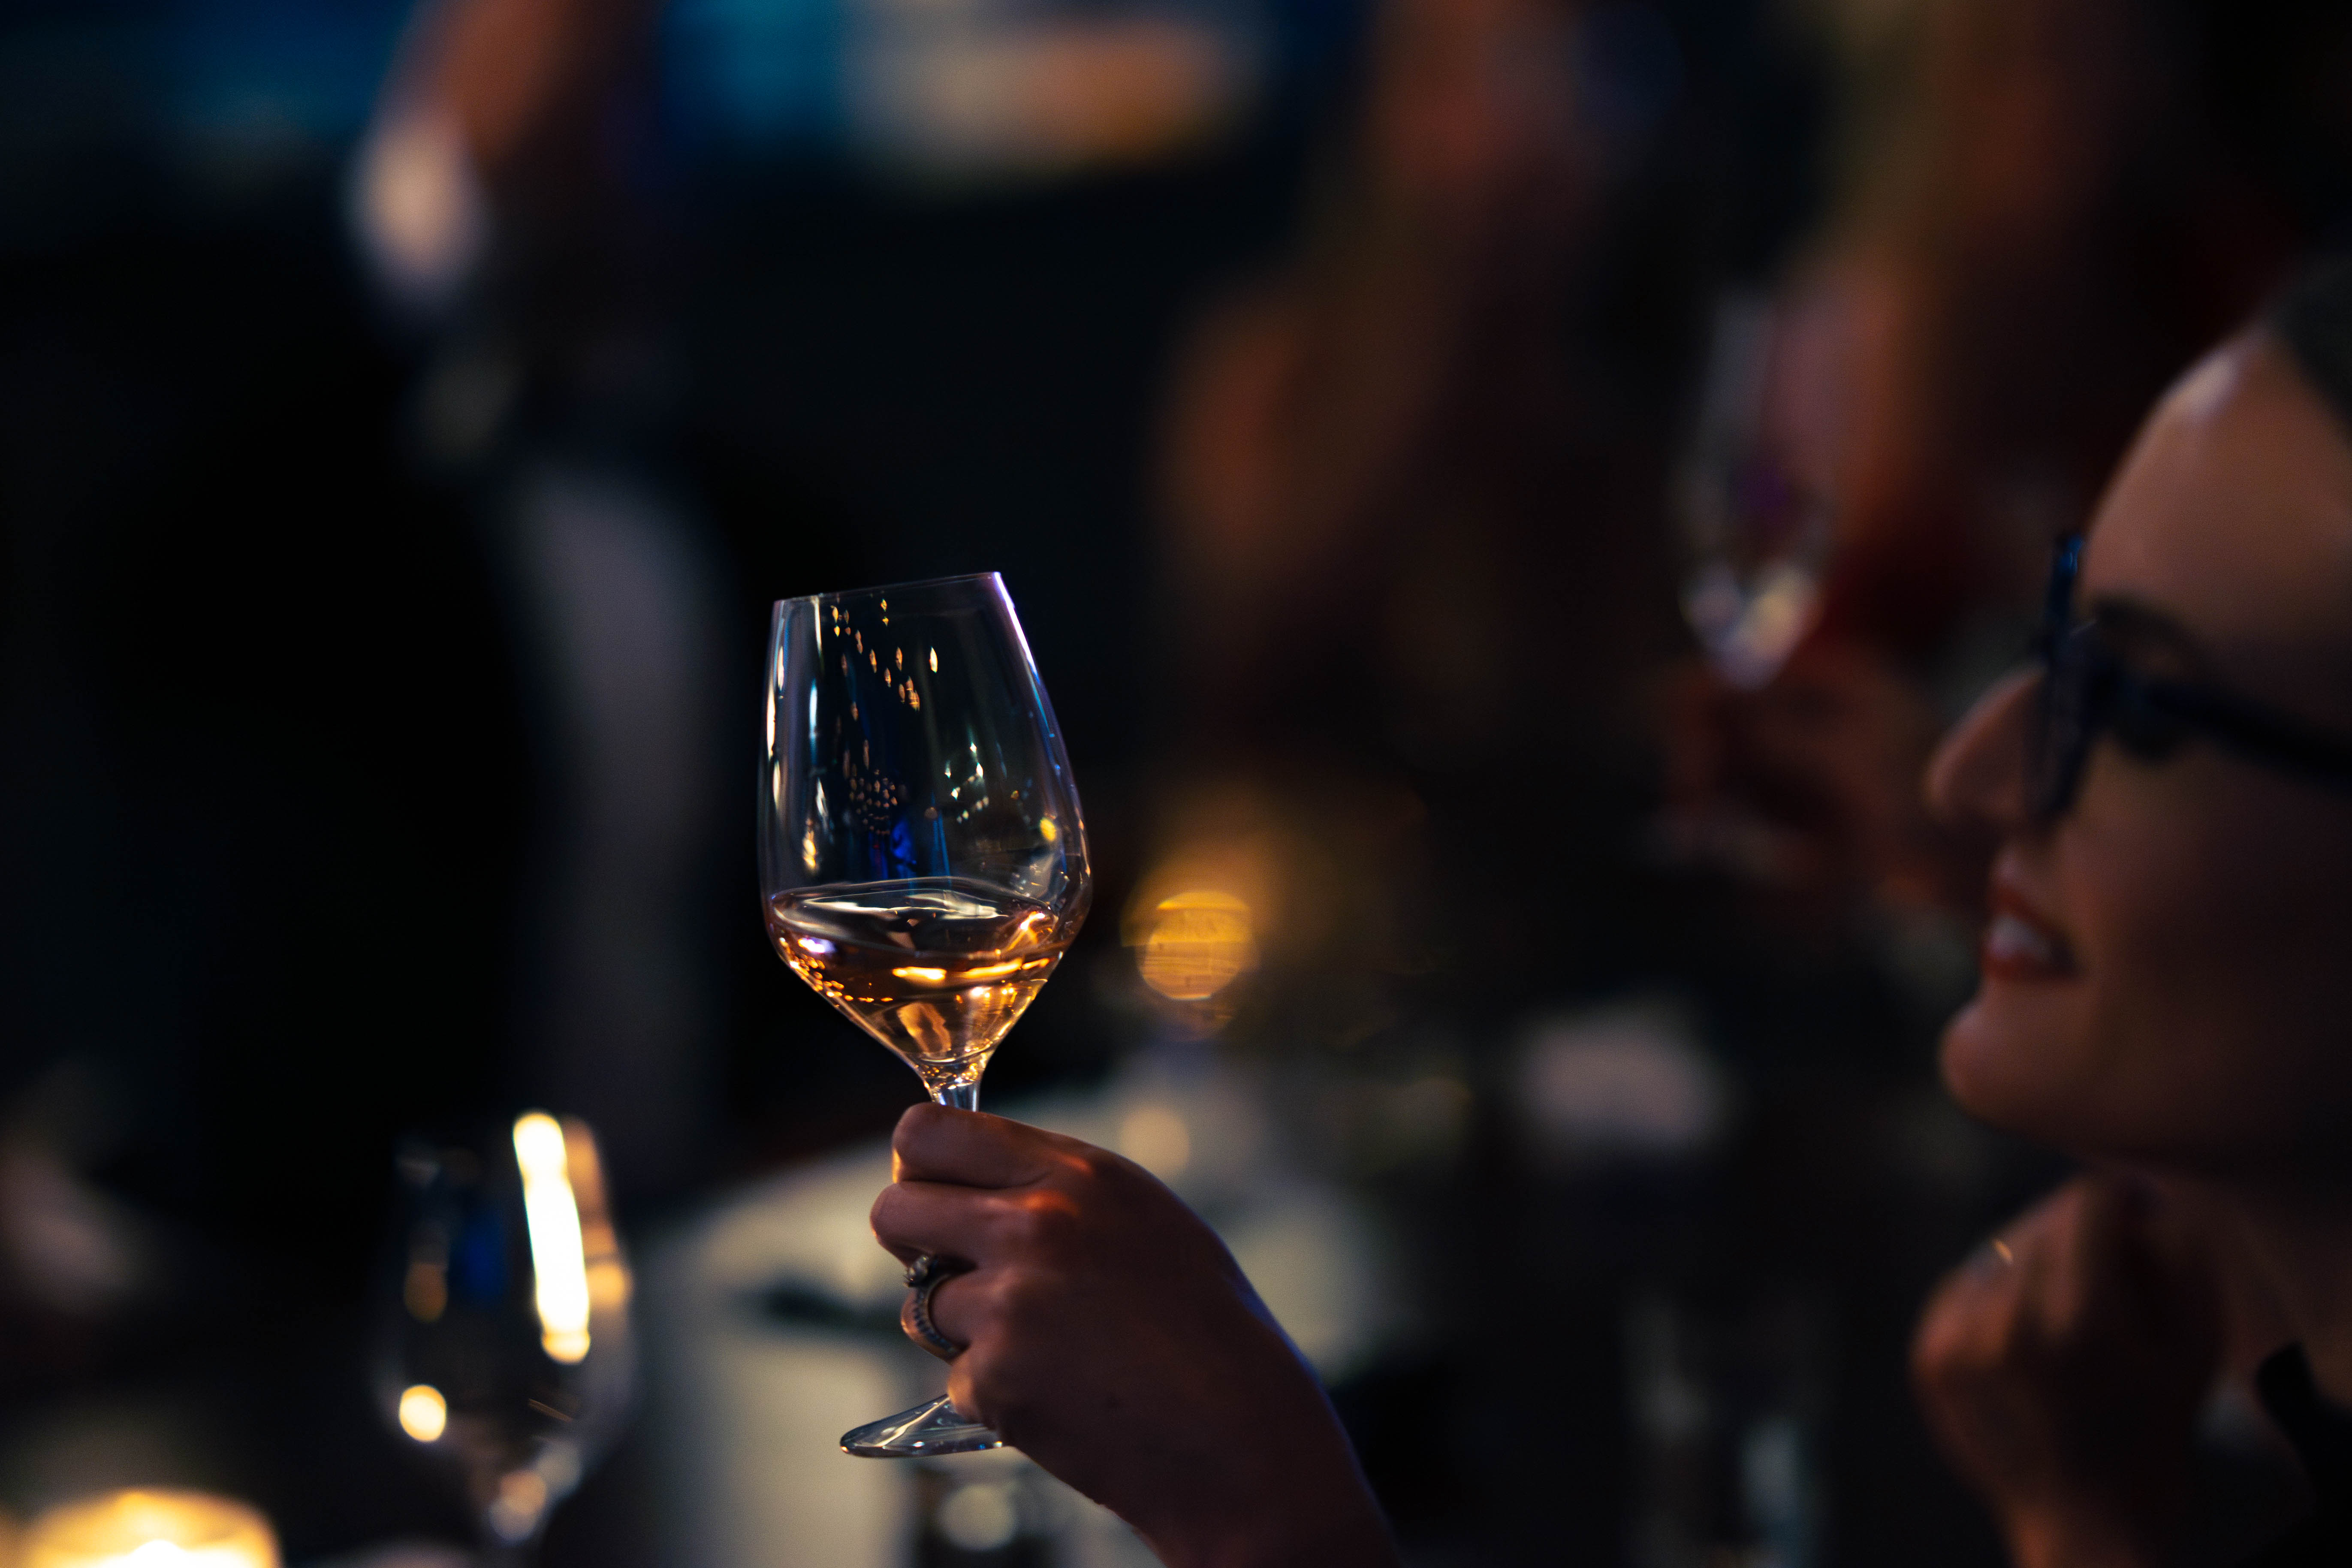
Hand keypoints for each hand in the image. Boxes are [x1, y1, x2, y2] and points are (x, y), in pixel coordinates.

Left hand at [870, 1105, 1399, 1567]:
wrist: (1240, 1435)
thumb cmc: (1205, 1328)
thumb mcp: (1141, 1217)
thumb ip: (1054, 1189)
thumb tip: (969, 1184)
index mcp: (1075, 1174)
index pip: (928, 1133)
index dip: (917, 1169)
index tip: (933, 1195)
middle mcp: (1033, 1225)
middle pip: (892, 1210)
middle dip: (910, 1243)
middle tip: (953, 1270)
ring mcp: (1008, 1304)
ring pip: (917, 1303)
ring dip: (960, 1327)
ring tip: (1044, 1346)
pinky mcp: (995, 1378)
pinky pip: (955, 1377)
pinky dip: (993, 1391)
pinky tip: (1059, 1394)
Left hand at [1912, 1174, 2221, 1567]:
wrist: (2085, 1520)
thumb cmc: (2156, 1427)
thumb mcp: (2196, 1340)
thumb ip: (2175, 1248)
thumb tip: (2132, 1192)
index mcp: (2082, 1317)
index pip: (2088, 1198)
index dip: (2121, 1196)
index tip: (2134, 1209)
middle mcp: (2009, 1322)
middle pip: (2044, 1219)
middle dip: (2082, 1230)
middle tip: (2111, 1270)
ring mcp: (1958, 1339)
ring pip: (2000, 1248)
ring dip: (2038, 1261)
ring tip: (2070, 1313)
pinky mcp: (1927, 1354)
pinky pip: (1965, 1283)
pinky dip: (1996, 1294)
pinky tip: (2028, 1335)